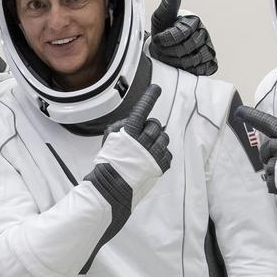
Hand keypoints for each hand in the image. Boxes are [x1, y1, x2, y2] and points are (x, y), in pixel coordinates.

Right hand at [86, 84, 172, 211]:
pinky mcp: (161, 165)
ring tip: (147, 148)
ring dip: (157, 139)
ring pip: (164, 137)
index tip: (156, 88)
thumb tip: (139, 119)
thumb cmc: (109, 161)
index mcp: (129, 133)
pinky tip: (150, 159)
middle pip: (155, 124)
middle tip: (142, 135)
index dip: (150, 97)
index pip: (142, 109)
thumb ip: (123, 124)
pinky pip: (168, 152)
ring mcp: (154, 154)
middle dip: (150, 127)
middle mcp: (143, 141)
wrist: (113, 187)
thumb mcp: (109, 138)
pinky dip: (161, 153)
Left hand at [147, 0, 216, 75]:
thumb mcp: (161, 18)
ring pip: (194, 60)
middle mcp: (203, 33)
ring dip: (177, 63)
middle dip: (170, 52)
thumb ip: (168, 5)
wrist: (163, 51)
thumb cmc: (163, 32)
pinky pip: (203, 69)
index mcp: (193, 21)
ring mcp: (208, 48)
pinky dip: (190, 70)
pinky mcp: (210, 63)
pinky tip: (181, 66)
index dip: (167, 39)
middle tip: (163, 51)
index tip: (158, 40)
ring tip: (170, 58)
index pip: (181, 33)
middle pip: (187, 48)